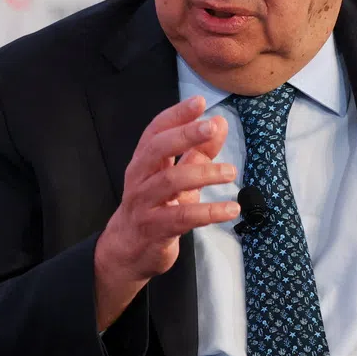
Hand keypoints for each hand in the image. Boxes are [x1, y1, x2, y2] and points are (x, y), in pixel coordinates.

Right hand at [94, 95, 238, 329]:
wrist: (126, 253)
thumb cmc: (154, 209)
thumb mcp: (176, 179)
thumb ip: (197, 152)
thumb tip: (219, 124)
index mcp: (144, 163)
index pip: (156, 131)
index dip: (176, 115)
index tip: (198, 102)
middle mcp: (140, 179)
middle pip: (157, 150)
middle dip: (184, 135)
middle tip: (211, 127)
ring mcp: (145, 205)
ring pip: (170, 182)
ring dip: (203, 173)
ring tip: (230, 172)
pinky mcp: (155, 229)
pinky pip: (183, 217)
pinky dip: (209, 211)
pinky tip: (231, 209)